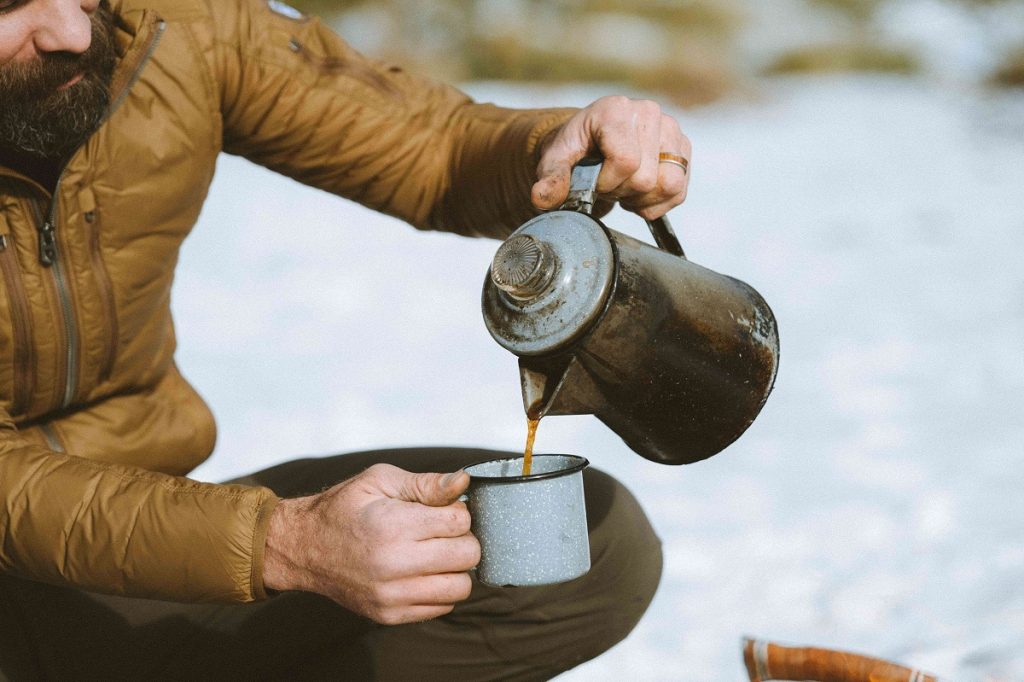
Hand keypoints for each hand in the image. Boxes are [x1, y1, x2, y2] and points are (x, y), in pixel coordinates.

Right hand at [263, 464, 477, 624]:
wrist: (303, 548)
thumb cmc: (343, 509)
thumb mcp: (380, 481)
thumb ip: (426, 483)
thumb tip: (464, 481)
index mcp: (393, 525)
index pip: (460, 522)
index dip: (457, 511)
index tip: (441, 510)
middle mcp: (393, 564)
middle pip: (467, 555)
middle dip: (461, 538)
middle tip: (440, 532)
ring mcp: (392, 595)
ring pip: (460, 587)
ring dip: (455, 568)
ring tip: (434, 553)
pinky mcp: (390, 615)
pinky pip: (441, 607)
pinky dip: (440, 589)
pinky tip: (420, 572)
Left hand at [532, 95, 690, 220]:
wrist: (591, 143)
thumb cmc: (574, 150)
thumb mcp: (555, 161)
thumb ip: (550, 178)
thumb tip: (542, 197)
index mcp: (615, 109)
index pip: (626, 161)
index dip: (608, 183)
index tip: (594, 182)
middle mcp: (648, 113)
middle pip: (646, 179)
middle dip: (622, 192)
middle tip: (607, 185)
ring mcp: (670, 129)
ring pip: (669, 186)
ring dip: (642, 199)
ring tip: (624, 188)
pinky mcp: (683, 149)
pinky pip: (679, 192)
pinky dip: (657, 203)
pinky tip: (638, 192)